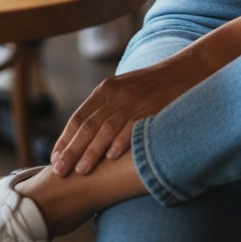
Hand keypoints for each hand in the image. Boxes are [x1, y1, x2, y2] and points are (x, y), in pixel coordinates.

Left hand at [50, 59, 198, 176]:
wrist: (186, 70)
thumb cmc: (153, 86)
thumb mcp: (125, 89)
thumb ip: (107, 107)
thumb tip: (86, 135)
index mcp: (106, 89)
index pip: (79, 116)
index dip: (65, 139)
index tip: (54, 158)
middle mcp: (117, 94)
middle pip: (88, 125)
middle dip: (72, 150)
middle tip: (59, 171)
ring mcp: (134, 101)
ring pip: (106, 129)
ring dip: (92, 151)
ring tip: (81, 171)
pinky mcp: (151, 108)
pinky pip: (132, 126)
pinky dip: (121, 142)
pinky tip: (111, 157)